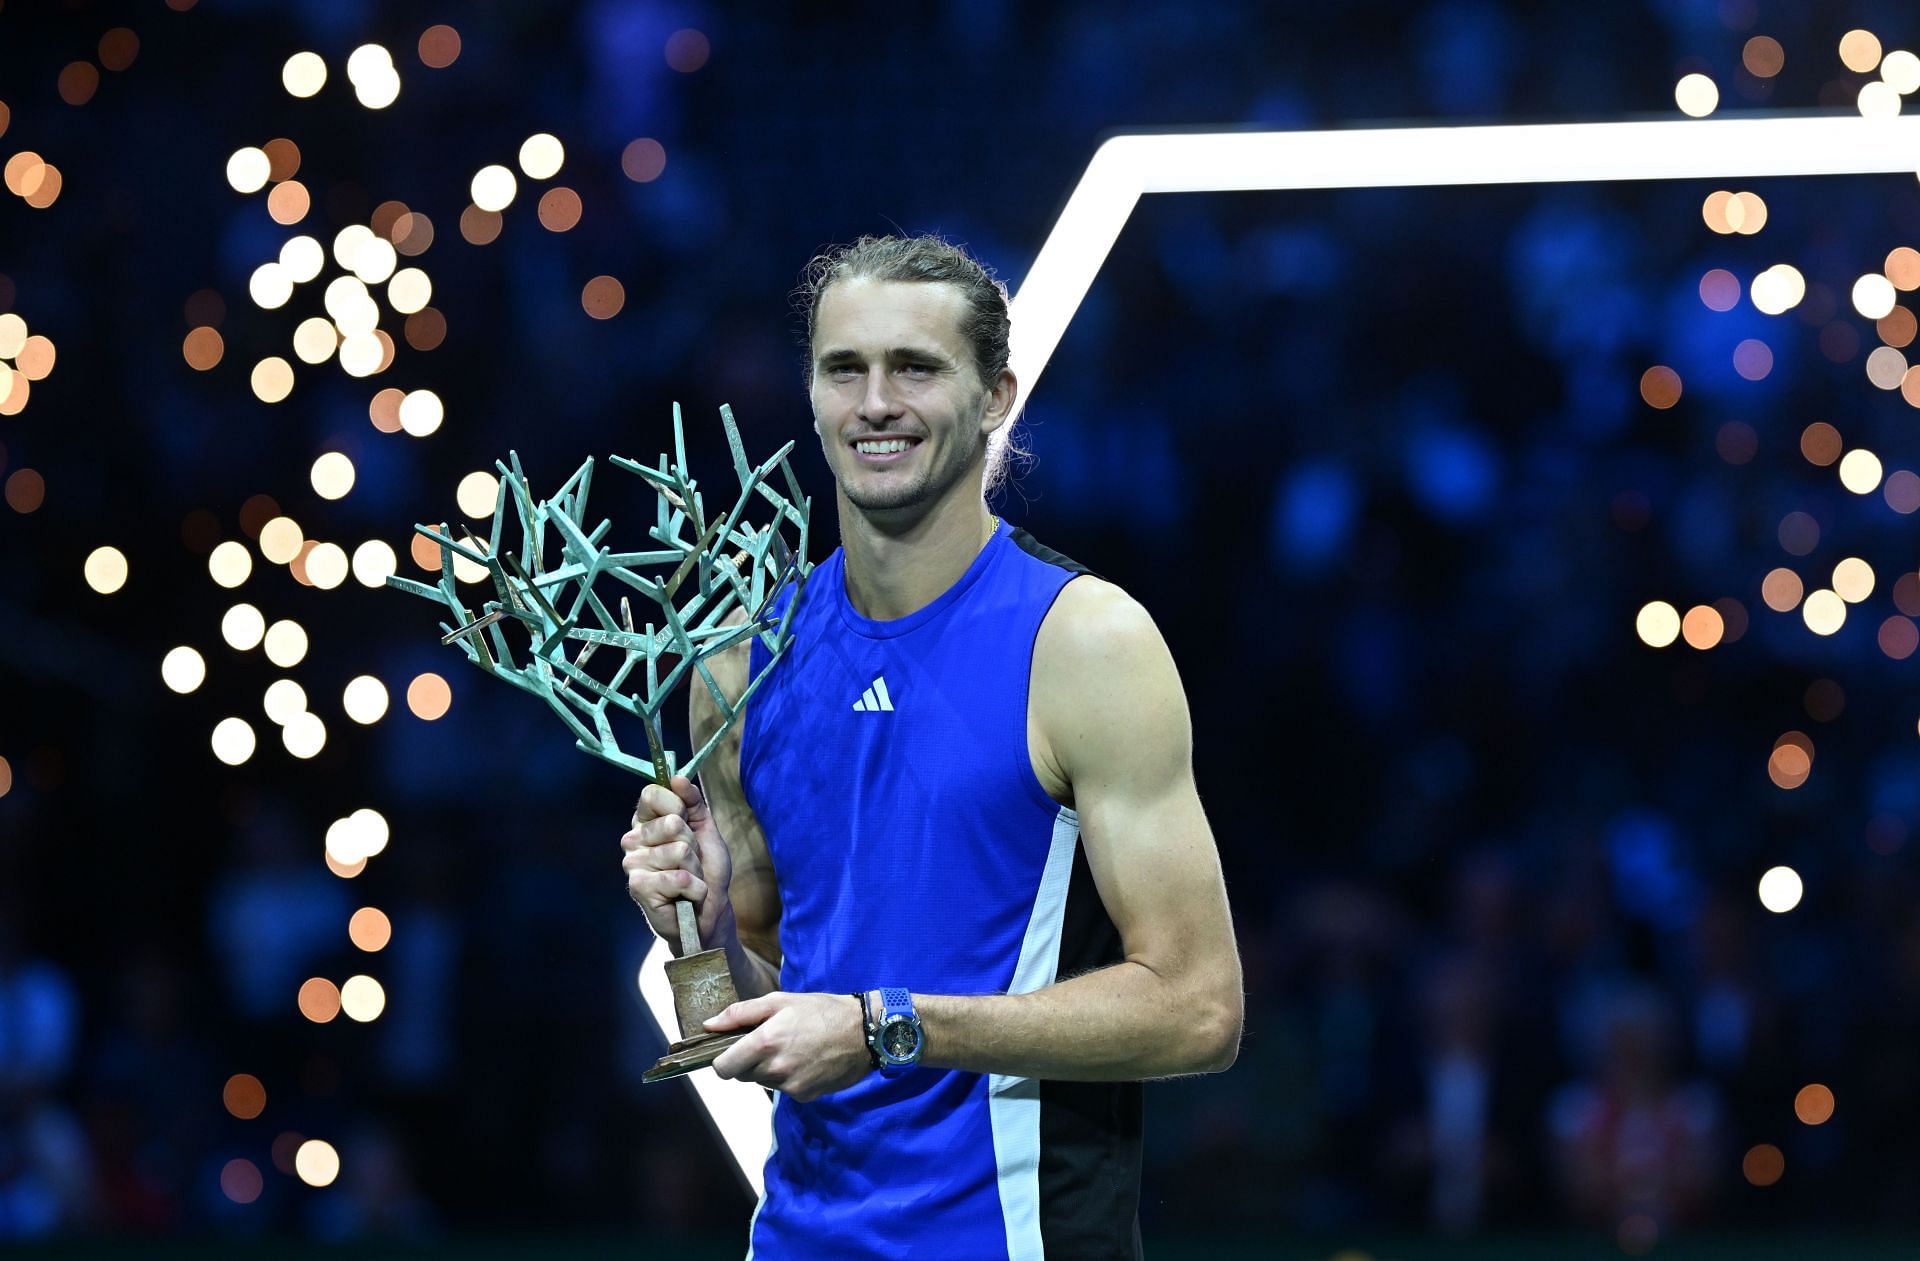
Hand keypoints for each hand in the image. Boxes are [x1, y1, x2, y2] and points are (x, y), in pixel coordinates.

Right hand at [621, 775, 733, 950]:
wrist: (710, 911)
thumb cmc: (706, 870)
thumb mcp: (706, 829)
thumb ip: (693, 802)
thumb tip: (677, 778)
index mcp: (647, 822)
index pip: (652, 794)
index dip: (677, 804)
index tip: (687, 820)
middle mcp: (634, 839)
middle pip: (671, 822)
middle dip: (693, 843)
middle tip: (692, 860)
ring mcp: (633, 864)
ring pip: (678, 851)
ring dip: (695, 869)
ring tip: (690, 879)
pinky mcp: (638, 887)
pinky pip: (678, 878)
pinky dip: (694, 888)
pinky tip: (687, 896)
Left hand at [707, 992, 869, 1100]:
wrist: (864, 1032)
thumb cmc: (821, 1011)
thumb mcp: (780, 1001)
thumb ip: (740, 1013)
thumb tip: (708, 1025)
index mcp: (765, 1042)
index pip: (723, 1068)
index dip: (723, 1059)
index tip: (733, 1049)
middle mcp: (775, 1069)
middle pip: (742, 1075)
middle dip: (748, 1061)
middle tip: (770, 1042)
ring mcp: (791, 1086)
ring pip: (763, 1082)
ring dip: (769, 1069)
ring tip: (792, 1048)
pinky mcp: (805, 1097)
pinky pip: (783, 1089)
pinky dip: (788, 1078)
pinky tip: (805, 1061)